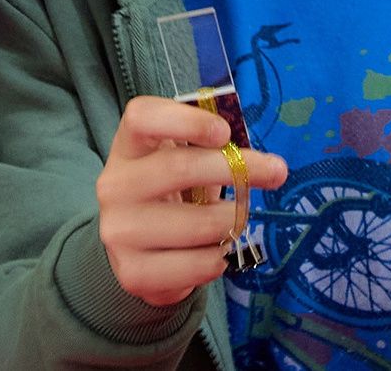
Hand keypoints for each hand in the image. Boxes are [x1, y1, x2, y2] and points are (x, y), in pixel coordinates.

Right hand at [97, 96, 288, 309]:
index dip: (185, 121)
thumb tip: (267, 166)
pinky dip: (220, 257)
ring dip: (232, 221)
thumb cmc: (172, 193)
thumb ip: (210, 150)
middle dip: (236, 168)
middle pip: (179, 168)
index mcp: (127, 147)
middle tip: (276, 172)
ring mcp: (119, 231)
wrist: (139, 252)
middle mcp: (114, 186)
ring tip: (236, 220)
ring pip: (198, 223)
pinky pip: (197, 264)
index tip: (225, 133)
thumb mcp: (181, 160)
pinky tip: (216, 251)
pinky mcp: (133, 272)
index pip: (142, 118)